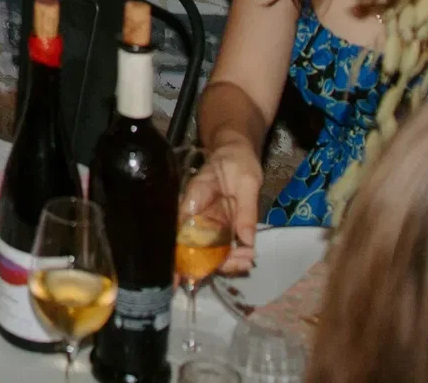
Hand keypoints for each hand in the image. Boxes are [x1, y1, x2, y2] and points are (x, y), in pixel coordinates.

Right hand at [185, 141, 264, 274]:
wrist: (237, 153)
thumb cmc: (238, 161)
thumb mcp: (248, 181)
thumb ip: (247, 211)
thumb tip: (246, 242)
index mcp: (195, 197)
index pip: (181, 226)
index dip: (178, 253)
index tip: (181, 275)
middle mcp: (194, 213)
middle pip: (191, 246)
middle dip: (210, 264)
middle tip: (241, 264)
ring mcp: (204, 222)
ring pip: (204, 252)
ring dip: (225, 264)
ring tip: (249, 261)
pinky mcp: (215, 228)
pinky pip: (218, 249)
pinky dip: (232, 259)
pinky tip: (247, 259)